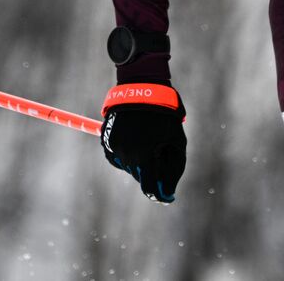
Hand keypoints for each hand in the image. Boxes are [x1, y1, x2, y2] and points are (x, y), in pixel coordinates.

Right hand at [100, 83, 186, 202]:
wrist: (143, 87)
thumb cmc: (165, 116)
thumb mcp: (177, 141)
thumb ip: (175, 169)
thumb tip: (168, 191)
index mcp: (144, 157)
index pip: (149, 188)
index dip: (159, 194)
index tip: (166, 196)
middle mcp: (126, 155)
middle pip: (139, 176)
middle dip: (151, 170)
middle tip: (161, 153)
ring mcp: (114, 146)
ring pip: (128, 166)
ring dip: (139, 161)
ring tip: (149, 140)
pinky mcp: (106, 138)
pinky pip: (116, 156)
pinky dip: (126, 154)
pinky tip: (136, 140)